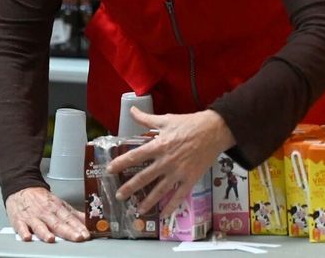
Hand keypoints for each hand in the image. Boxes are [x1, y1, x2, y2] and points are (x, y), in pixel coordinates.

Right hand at [4, 187, 88, 242]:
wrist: (21, 188)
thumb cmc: (40, 198)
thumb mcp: (59, 203)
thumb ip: (74, 214)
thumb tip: (88, 221)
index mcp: (56, 208)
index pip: (69, 219)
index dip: (78, 227)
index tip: (86, 234)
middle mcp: (45, 213)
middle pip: (57, 223)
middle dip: (68, 231)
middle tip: (77, 237)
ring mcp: (32, 217)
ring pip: (39, 226)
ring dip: (45, 232)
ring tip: (51, 239)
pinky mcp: (19, 220)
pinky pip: (21, 227)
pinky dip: (23, 232)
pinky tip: (27, 237)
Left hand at [108, 108, 235, 219]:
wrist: (214, 131)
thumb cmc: (190, 124)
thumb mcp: (166, 119)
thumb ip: (146, 119)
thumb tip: (131, 110)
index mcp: (159, 146)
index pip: (135, 156)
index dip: (121, 163)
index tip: (109, 170)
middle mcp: (166, 161)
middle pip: (144, 177)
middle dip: (130, 188)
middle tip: (119, 196)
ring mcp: (178, 172)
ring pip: (159, 190)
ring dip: (148, 201)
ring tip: (138, 210)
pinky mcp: (190, 179)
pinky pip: (179, 196)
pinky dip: (171, 206)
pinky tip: (163, 214)